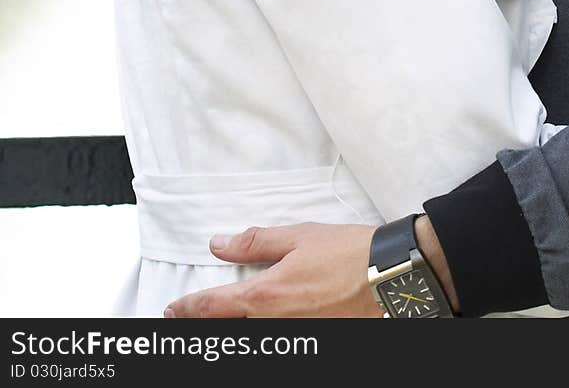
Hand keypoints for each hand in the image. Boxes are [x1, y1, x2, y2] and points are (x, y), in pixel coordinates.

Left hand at [164, 223, 381, 318]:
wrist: (390, 277)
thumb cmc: (349, 253)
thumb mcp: (298, 236)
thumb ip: (255, 242)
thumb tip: (221, 244)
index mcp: (268, 295)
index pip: (215, 307)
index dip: (189, 308)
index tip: (173, 309)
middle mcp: (276, 323)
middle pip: (228, 331)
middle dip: (204, 326)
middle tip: (184, 320)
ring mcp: (296, 335)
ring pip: (252, 337)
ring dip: (231, 330)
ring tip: (217, 321)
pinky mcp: (314, 339)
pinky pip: (278, 338)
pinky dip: (260, 330)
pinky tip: (259, 321)